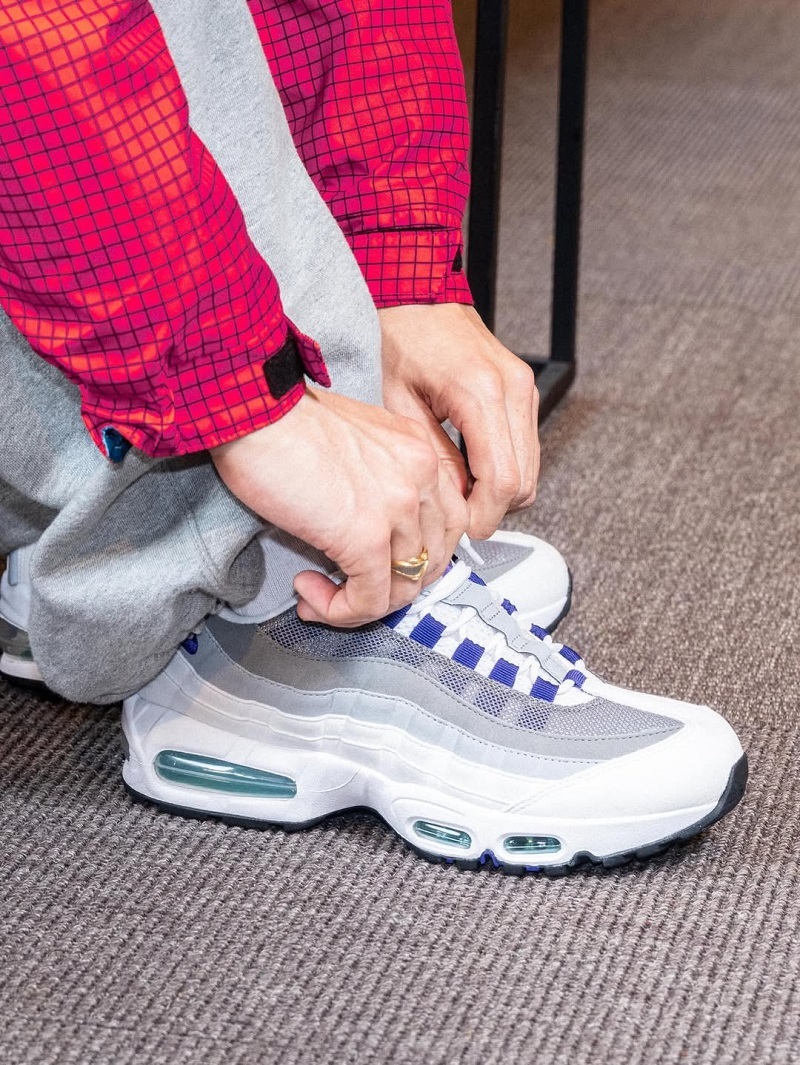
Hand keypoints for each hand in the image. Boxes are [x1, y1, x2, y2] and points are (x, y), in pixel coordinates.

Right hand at [210, 389, 467, 626]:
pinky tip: (308, 593)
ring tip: (320, 594)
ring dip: (360, 602)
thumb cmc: (283, 421)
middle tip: (352, 588)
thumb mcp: (354, 442)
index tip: (379, 564)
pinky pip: (370, 600)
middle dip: (393, 585)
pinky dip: (339, 611)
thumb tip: (366, 528)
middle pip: (433, 559)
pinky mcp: (366, 538)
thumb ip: (377, 480)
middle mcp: (421, 476)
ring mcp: (398, 508)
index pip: (449, 522)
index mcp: (420, 451)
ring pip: (403, 587)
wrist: (253, 411)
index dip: (415, 555)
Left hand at [379, 303, 539, 539]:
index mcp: (480, 392)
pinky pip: (526, 447)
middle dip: (493, 508)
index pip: (503, 480)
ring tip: (460, 493)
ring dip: (500, 490)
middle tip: (456, 517)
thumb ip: (433, 458)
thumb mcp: (400, 405)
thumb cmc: (398, 336)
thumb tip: (454, 503)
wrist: (414, 293)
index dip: (484, 516)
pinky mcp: (524, 389)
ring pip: (531, 468)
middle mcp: (513, 389)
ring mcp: (524, 388)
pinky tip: (471, 468)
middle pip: (524, 480)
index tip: (461, 530)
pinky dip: (504, 467)